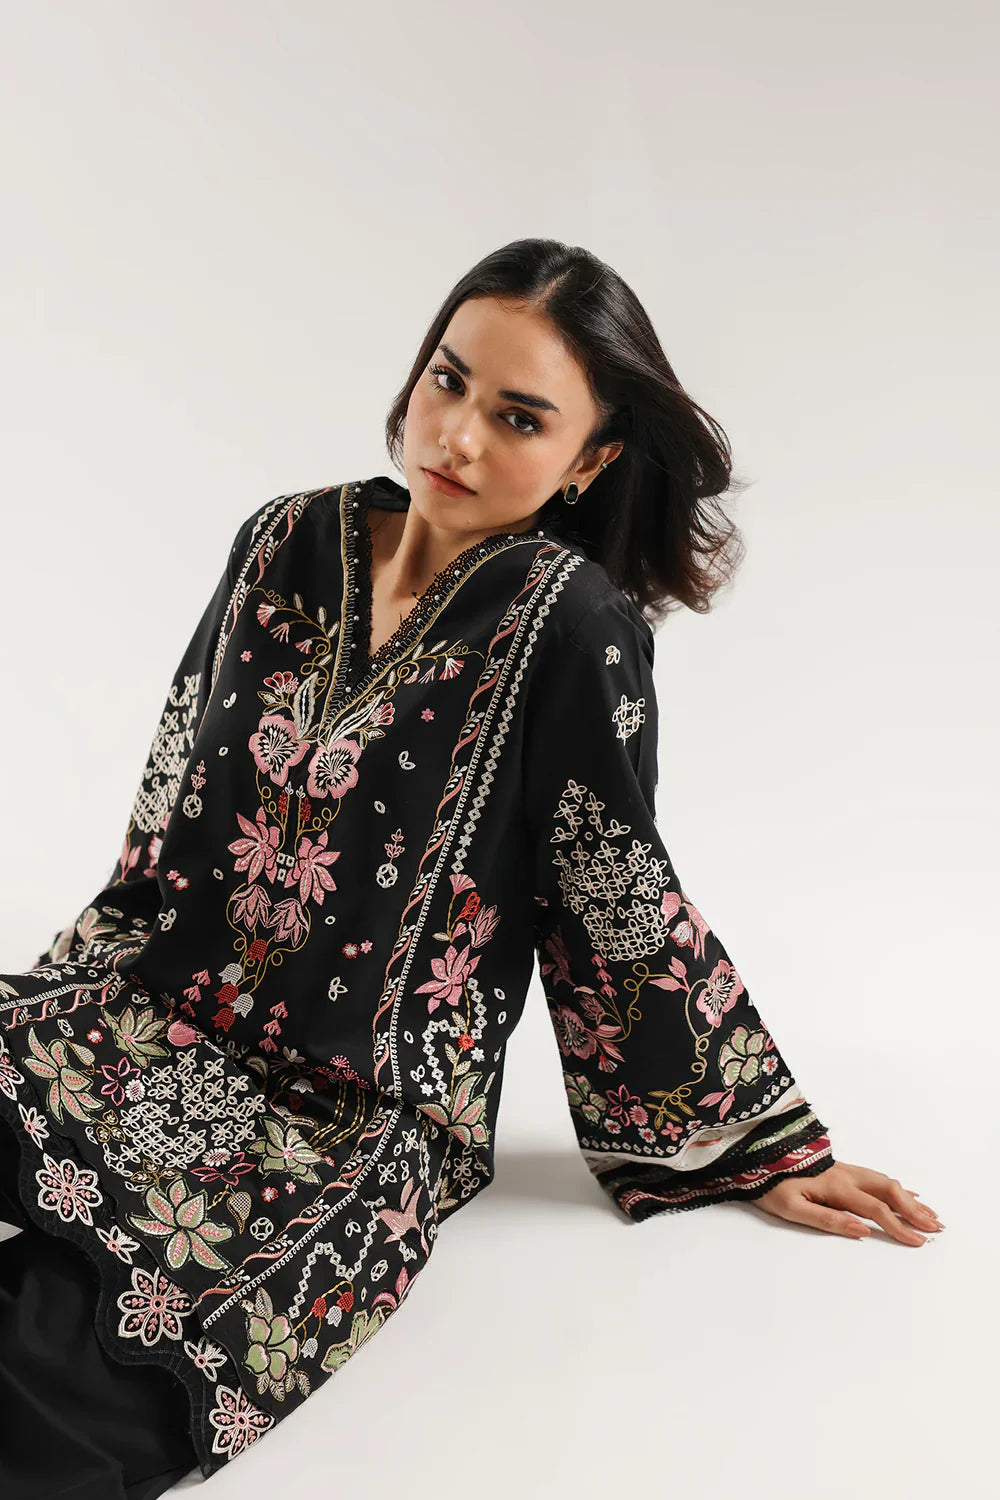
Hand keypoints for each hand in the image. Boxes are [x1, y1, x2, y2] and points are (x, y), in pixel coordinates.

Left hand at [752, 1160, 944, 1244]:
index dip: (899, 1226)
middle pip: (889, 1190)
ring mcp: (844, 1170)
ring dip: (909, 1199)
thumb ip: (827, 1219)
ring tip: (929, 1214)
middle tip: (935, 1227)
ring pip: (885, 1182)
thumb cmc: (769, 1185)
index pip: (876, 1210)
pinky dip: (896, 1188)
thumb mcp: (791, 1208)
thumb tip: (862, 1230)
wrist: (755, 1156)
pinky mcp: (840, 1169)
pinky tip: (907, 1194)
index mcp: (836, 1186)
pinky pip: (875, 1177)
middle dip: (914, 1210)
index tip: (918, 1241)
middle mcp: (845, 1174)